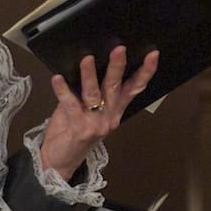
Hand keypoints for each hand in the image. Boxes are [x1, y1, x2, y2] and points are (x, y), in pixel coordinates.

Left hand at [41, 45, 160, 181]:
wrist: (61, 160)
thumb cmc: (74, 132)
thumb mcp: (90, 111)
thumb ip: (92, 91)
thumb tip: (90, 62)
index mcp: (115, 110)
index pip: (134, 88)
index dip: (145, 72)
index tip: (153, 55)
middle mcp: (109, 116)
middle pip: (115, 87)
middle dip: (118, 66)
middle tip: (119, 49)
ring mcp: (95, 123)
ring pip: (94, 94)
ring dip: (90, 75)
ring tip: (88, 59)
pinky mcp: (78, 128)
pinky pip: (70, 104)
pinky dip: (63, 90)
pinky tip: (57, 78)